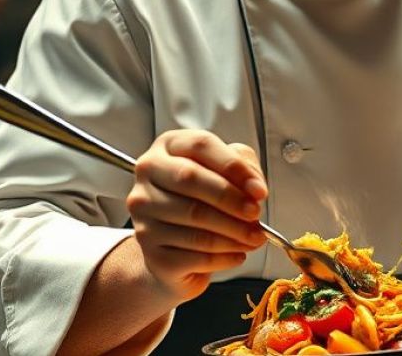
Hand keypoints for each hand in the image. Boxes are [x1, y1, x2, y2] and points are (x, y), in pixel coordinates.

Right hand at [126, 129, 267, 302]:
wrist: (174, 248)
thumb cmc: (201, 202)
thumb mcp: (226, 173)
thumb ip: (244, 168)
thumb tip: (254, 189)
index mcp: (167, 147)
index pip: (200, 145)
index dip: (233, 166)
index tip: (259, 189)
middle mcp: (148, 176)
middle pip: (190, 178)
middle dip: (231, 199)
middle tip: (256, 214)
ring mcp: (143, 213)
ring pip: (193, 219)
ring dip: (233, 231)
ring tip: (254, 238)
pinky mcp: (149, 249)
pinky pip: (192, 253)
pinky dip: (223, 256)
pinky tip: (237, 254)